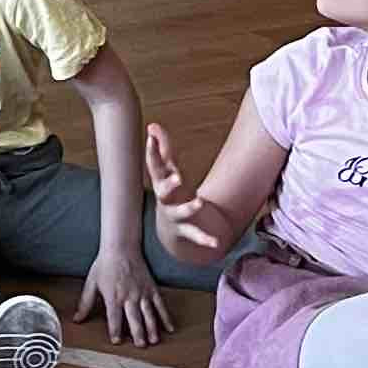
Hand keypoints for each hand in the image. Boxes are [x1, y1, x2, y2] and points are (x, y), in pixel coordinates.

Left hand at [81, 244, 170, 347]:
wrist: (121, 247)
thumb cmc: (104, 265)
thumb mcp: (91, 283)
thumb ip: (85, 303)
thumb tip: (77, 319)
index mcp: (113, 297)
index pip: (114, 318)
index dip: (115, 330)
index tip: (117, 342)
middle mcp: (129, 297)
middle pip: (134, 319)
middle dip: (137, 334)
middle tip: (140, 346)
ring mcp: (143, 293)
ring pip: (149, 314)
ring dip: (152, 329)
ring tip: (154, 341)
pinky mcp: (152, 288)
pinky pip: (160, 305)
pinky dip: (165, 317)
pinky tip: (170, 328)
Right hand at [143, 120, 225, 261]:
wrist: (170, 231)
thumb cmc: (171, 193)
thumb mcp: (168, 171)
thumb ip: (163, 148)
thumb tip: (152, 125)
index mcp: (161, 183)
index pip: (155, 167)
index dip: (152, 152)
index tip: (151, 137)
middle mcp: (165, 200)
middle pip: (163, 192)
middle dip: (169, 184)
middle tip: (178, 177)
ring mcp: (174, 216)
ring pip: (179, 213)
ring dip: (188, 208)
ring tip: (199, 202)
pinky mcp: (186, 231)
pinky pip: (195, 235)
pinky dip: (205, 239)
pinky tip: (217, 242)